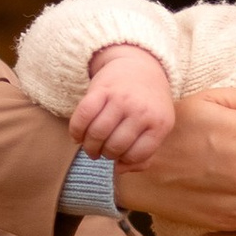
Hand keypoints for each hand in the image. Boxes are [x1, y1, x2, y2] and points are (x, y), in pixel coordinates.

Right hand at [69, 44, 178, 169]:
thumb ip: (145, 153)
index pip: (136, 155)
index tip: (118, 157)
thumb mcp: (158, 126)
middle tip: (101, 152)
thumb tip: (120, 169)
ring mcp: (121, 99)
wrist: (141, 65)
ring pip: (97, 134)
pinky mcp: (101, 89)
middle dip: (104, 154)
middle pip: (114, 146)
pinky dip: (76, 131)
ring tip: (89, 146)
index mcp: (160, 123)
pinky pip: (83, 116)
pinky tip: (77, 136)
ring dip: (89, 146)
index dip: (123, 160)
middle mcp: (142, 111)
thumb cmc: (148, 103)